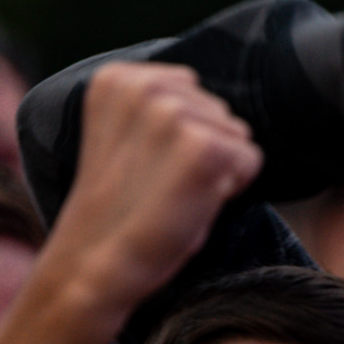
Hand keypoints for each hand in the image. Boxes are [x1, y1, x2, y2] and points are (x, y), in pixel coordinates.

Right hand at [48, 61, 263, 312]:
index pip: (192, 91)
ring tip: (172, 194)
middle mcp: (146, 86)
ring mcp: (174, 114)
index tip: (144, 164)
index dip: (181, 135)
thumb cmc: (116, 210)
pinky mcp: (203, 147)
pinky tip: (191, 203)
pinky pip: (250, 159)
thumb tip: (210, 99)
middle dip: (204, 149)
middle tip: (160, 186)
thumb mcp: (125, 138)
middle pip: (220, 111)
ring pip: (238, 136)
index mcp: (118, 77)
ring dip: (217, 169)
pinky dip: (231, 188)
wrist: (93, 266)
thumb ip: (157, 107)